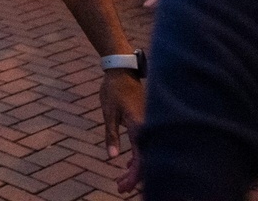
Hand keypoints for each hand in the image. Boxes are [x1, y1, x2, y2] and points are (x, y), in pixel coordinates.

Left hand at [100, 70, 144, 193]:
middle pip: (146, 160)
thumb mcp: (108, 113)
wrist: (122, 70)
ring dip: (135, 169)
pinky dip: (138, 157)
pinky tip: (127, 165)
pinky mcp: (147, 122)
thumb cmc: (113, 89)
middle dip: (134, 177)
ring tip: (121, 180)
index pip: (141, 160)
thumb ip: (111, 135)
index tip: (122, 186)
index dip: (134, 177)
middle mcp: (148, 127)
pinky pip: (146, 145)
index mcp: (139, 126)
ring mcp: (150, 124)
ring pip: (147, 153)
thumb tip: (112, 158)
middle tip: (120, 188)